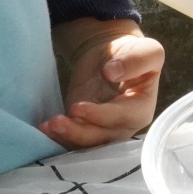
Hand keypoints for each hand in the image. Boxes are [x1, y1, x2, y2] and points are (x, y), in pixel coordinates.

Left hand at [44, 23, 164, 147]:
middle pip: (102, 137)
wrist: (111, 56)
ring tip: (48, 126)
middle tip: (55, 122)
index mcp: (141, 110)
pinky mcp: (85, 128)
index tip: (77, 107)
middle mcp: (123, 126)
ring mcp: (103, 130)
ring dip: (67, 136)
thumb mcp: (148, 50)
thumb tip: (112, 72)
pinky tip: (45, 129)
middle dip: (79, 132)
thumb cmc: (132, 52)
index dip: (100, 115)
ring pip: (86, 143)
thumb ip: (137, 60)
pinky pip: (73, 139)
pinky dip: (59, 137)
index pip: (121, 118)